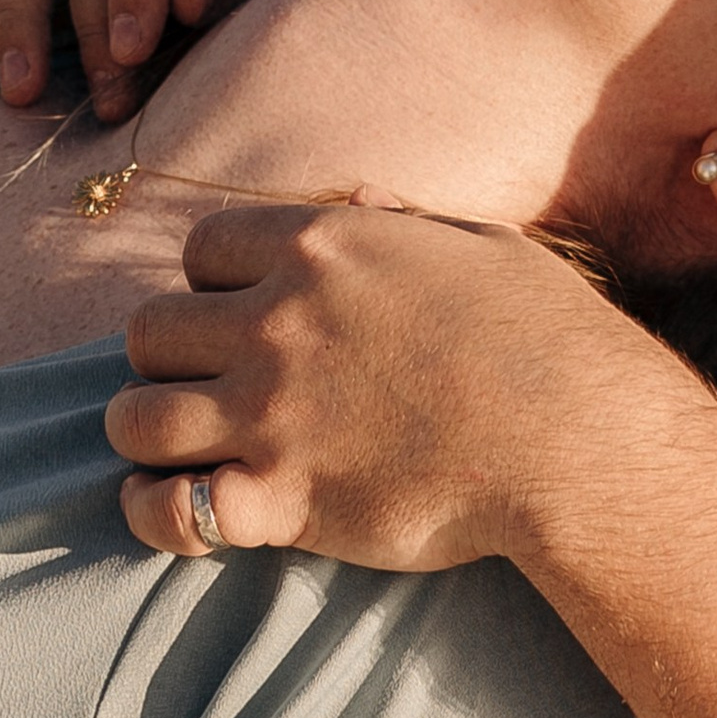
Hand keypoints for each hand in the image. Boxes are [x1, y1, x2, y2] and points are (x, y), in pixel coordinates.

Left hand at [107, 200, 661, 571]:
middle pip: (147, 328)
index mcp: (319, 248)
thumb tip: (360, 204)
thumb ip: (405, 223)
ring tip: (187, 450)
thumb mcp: (482, 247)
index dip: (213, 286)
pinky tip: (180, 510)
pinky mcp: (281, 497)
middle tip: (216, 389)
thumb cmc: (550, 341)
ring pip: (134, 414)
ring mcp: (271, 411)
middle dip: (173, 358)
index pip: (198, 249)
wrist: (583, 442)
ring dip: (151, 433)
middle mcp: (278, 321)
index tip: (246, 319)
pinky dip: (157, 513)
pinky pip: (165, 507)